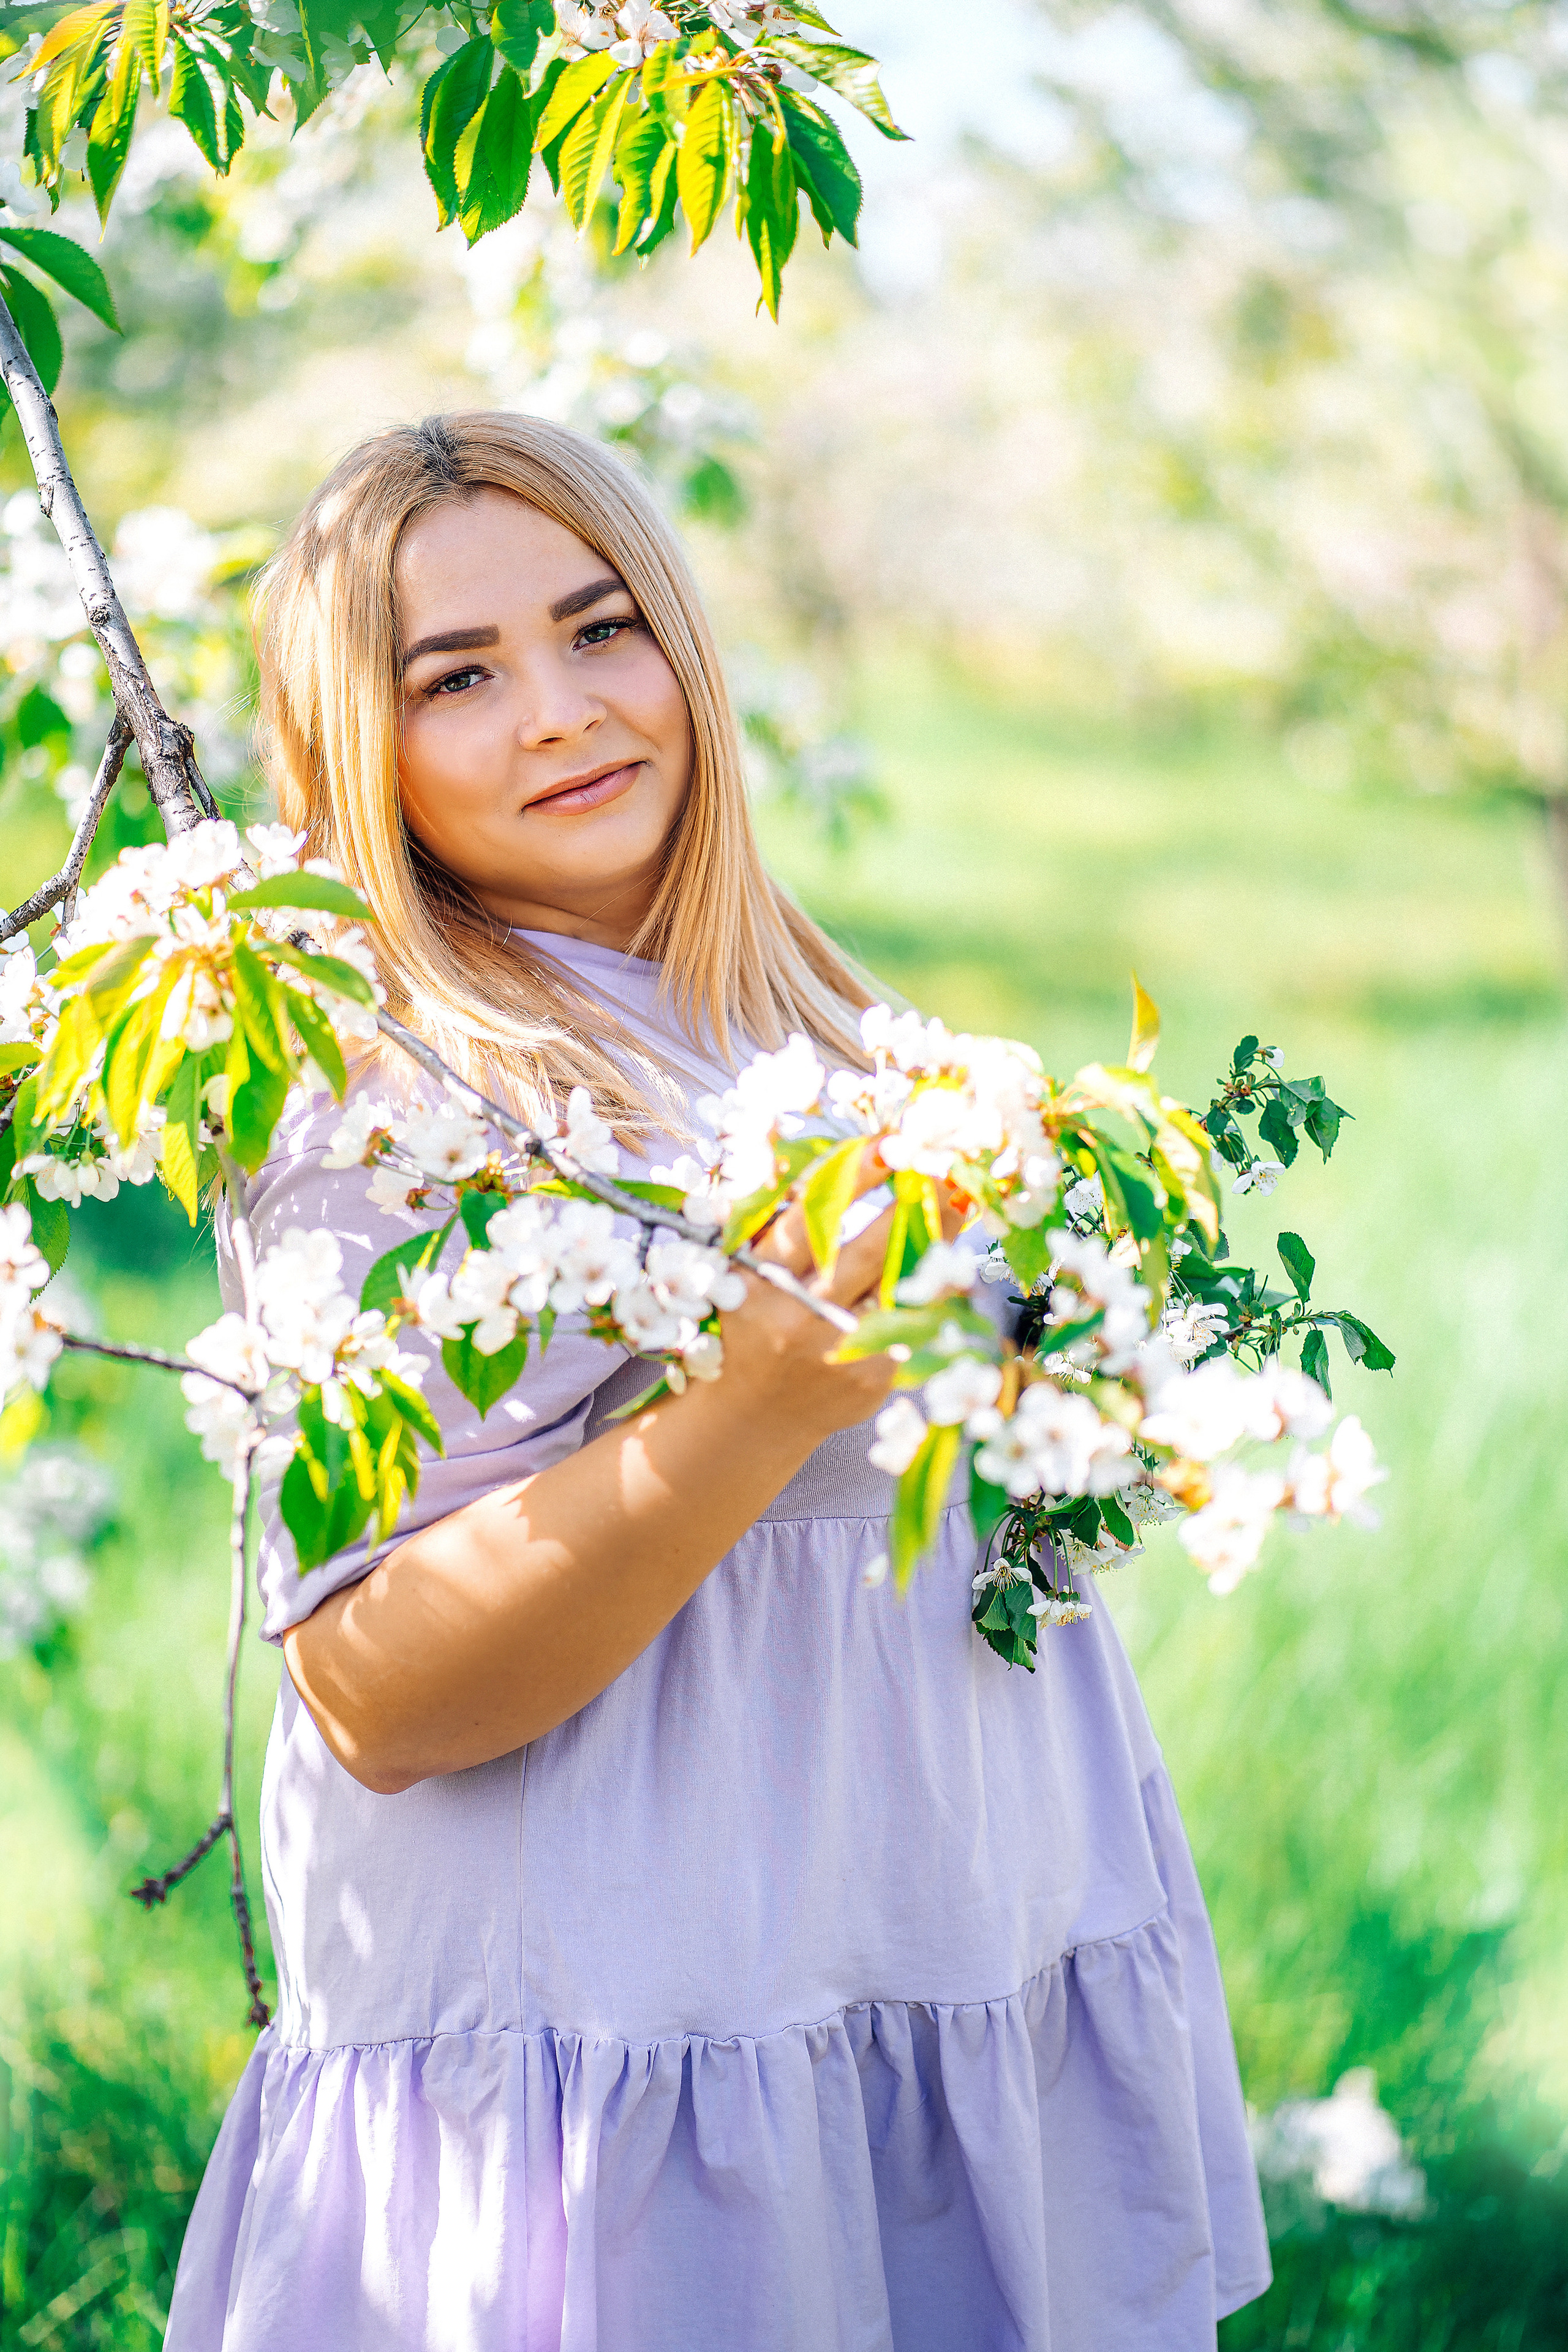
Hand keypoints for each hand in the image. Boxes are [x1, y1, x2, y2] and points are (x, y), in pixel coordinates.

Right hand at [712, 1150, 965, 1443]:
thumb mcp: (744, 1269)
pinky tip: (943, 1266)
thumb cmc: (753, 1322)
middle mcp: (794, 1317)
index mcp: (756, 1281)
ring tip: (957, 1208)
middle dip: (913, 1206)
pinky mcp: (869, 1378)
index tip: (891, 1145)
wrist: (753, 1414)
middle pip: (869, 1250)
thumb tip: (811, 1154)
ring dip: (935, 1243)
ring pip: (902, 1286)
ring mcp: (835, 1351)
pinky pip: (913, 1322)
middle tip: (943, 1172)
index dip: (854, 1177)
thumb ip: (772, 1216)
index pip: (809, 1218)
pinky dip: (931, 1289)